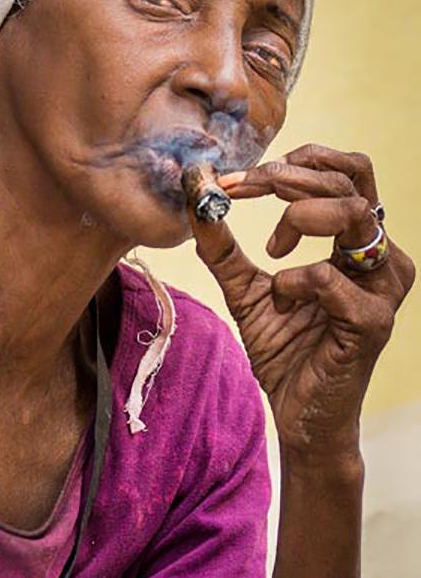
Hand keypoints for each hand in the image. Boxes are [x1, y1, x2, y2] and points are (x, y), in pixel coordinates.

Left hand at [193, 144, 414, 454]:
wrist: (298, 415)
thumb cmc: (285, 352)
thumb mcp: (244, 290)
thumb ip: (223, 247)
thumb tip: (195, 198)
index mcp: (357, 243)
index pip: (347, 172)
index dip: (297, 162)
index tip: (240, 179)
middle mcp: (380, 257)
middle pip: (351, 180)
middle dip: (289, 178)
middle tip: (246, 190)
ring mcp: (383, 288)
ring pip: (354, 213)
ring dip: (300, 216)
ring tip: (272, 248)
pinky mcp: (373, 321)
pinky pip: (328, 278)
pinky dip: (292, 282)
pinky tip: (282, 303)